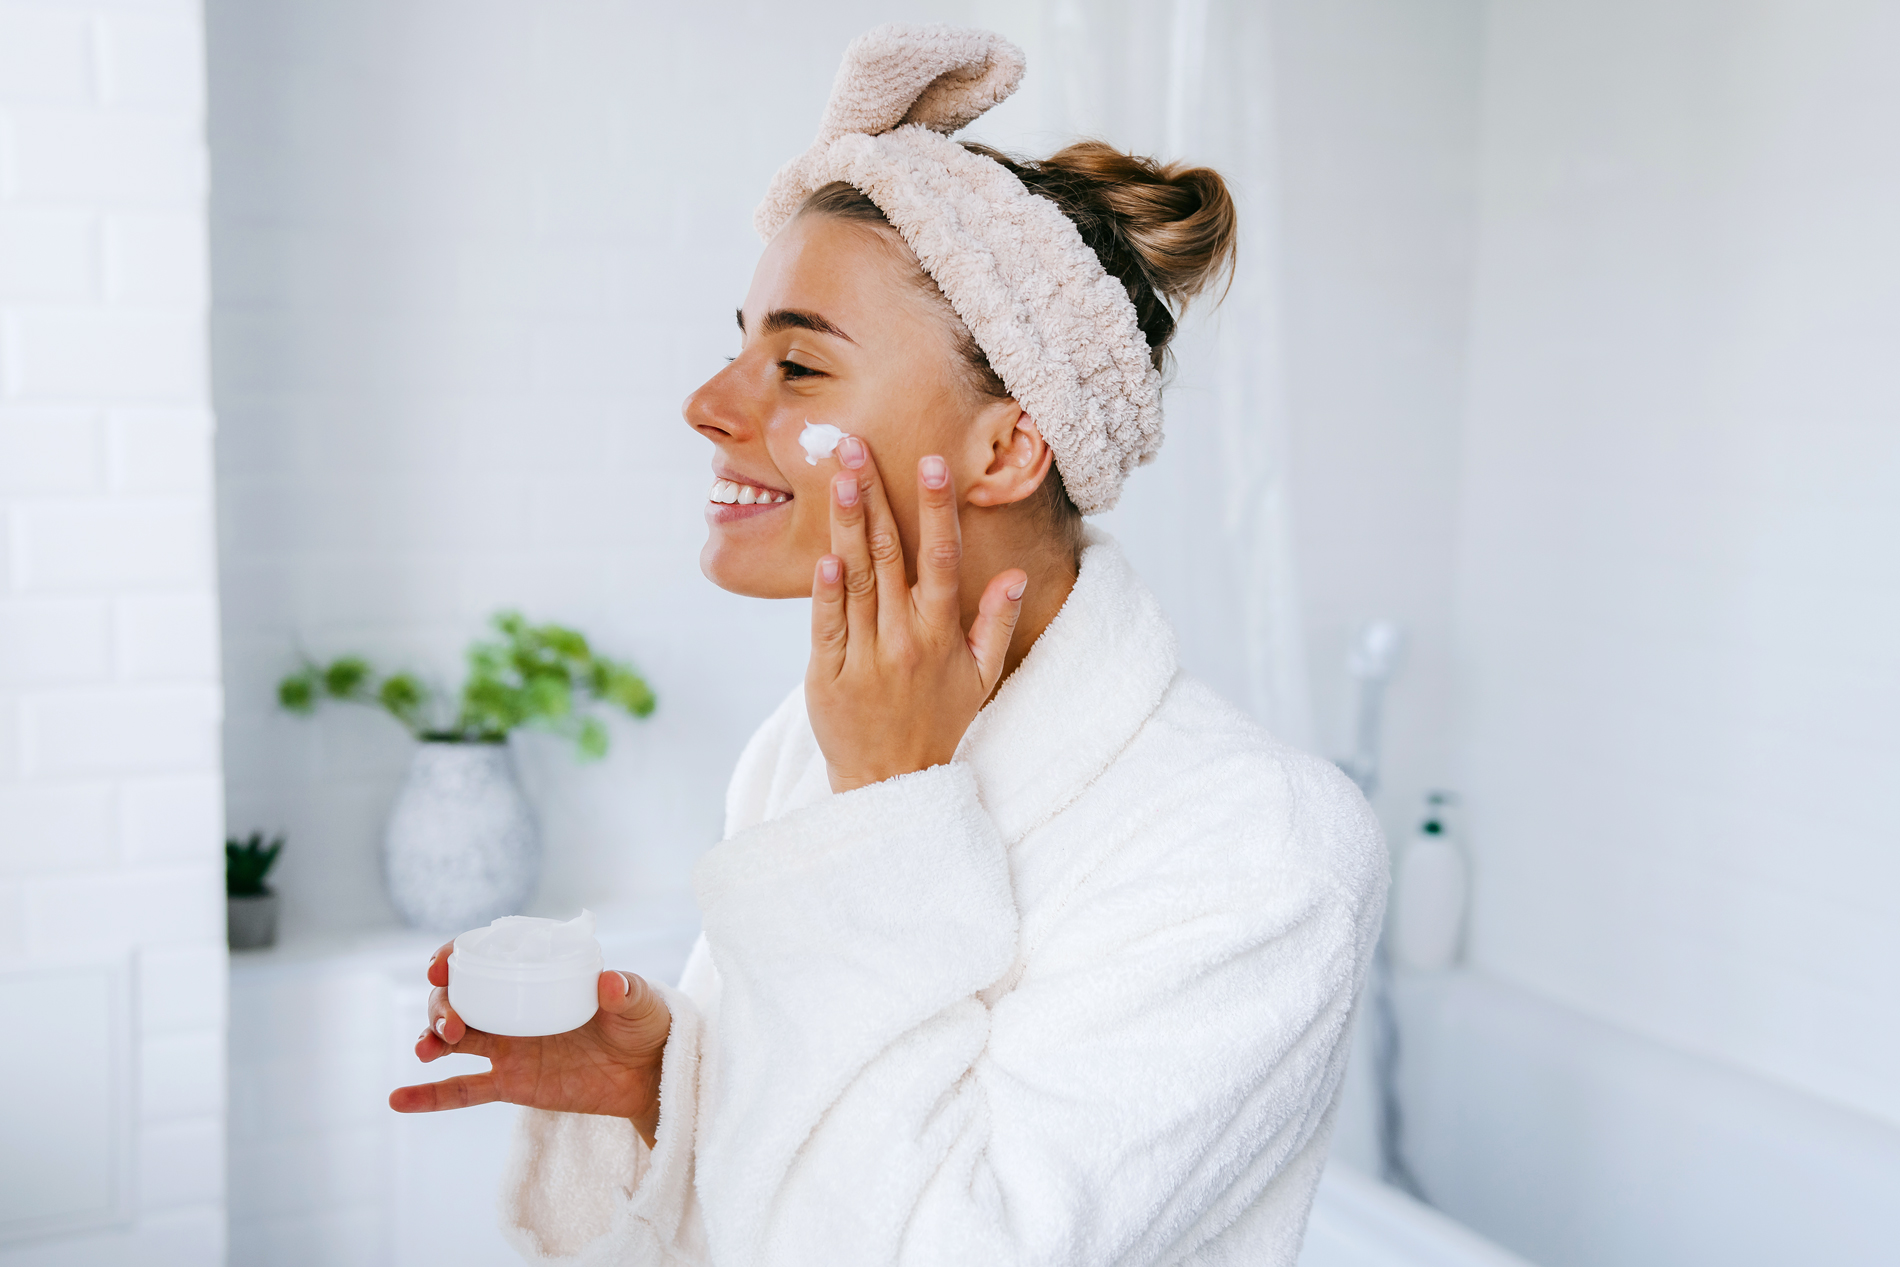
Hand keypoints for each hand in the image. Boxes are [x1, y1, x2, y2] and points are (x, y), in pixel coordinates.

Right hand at [389, 943, 671, 1147]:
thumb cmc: (645, 1025)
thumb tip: (609, 982)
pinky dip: (428, 1095)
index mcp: (537, 975)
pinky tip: (397, 1099)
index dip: (454, 956)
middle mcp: (515, 1007)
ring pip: (453, 1040)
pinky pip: (462, 1090)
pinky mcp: (511, 1083)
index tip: (439, 965)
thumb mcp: (640, 1002)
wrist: (651, 1074)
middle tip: (451, 1025)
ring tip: (429, 1049)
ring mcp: (509, 1046)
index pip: (486, 957)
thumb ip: (626, 991)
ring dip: (430, 1039)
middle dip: (441, 1006)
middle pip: (459, 999)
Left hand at [808, 437, 1026, 792]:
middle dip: (874, 495)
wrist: (891, 781)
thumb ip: (995, 622)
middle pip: (889, 555)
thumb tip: (1014, 574)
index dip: (935, 508)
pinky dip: (826, 590)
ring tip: (840, 476)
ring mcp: (866, 656)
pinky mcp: (828, 675)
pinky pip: (828, 625)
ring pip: (856, 579)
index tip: (929, 462)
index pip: (940, 559)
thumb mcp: (980, 676)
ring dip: (847, 525)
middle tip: (856, 445)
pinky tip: (824, 553)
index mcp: (941, 633)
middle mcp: (905, 639)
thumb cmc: (937, 721)